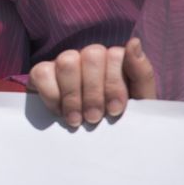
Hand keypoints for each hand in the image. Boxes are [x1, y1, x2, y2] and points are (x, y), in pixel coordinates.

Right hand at [29, 37, 155, 127]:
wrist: (95, 143)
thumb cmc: (118, 119)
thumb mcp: (140, 102)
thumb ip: (142, 74)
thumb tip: (133, 42)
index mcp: (115, 60)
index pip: (115, 55)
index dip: (114, 84)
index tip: (114, 110)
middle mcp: (89, 56)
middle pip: (91, 55)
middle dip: (93, 92)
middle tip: (94, 118)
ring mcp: (64, 62)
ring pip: (67, 62)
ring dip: (72, 95)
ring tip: (76, 120)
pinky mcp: (42, 72)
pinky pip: (42, 72)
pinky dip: (52, 95)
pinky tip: (59, 112)